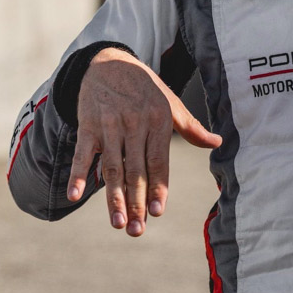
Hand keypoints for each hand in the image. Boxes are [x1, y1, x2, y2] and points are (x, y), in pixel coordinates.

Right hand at [68, 49, 222, 236]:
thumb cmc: (144, 87)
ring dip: (113, 197)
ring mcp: (109, 126)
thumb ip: (191, 128)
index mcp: (157, 122)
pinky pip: (82, 153)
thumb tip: (218, 143)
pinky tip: (75, 195)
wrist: (108, 62)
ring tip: (117, 223)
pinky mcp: (88, 125)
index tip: (157, 212)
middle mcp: (134, 125)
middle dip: (136, 202)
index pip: (158, 162)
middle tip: (136, 231)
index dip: (158, 188)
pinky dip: (78, 174)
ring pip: (112, 167)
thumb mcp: (170, 102)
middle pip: (135, 170)